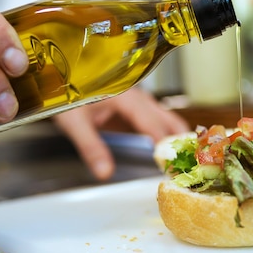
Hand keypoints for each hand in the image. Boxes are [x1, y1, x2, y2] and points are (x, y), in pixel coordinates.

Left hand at [53, 88, 189, 179]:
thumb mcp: (74, 122)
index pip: (152, 123)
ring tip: (186, 165)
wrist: (63, 79)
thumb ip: (90, 147)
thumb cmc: (68, 96)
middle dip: (181, 143)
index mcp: (126, 97)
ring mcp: (141, 104)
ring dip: (178, 141)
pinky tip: (172, 155)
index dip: (164, 144)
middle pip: (170, 121)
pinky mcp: (138, 111)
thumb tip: (105, 172)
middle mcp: (139, 98)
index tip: (172, 164)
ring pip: (169, 121)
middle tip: (189, 167)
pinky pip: (160, 124)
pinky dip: (169, 139)